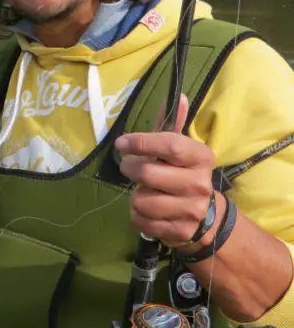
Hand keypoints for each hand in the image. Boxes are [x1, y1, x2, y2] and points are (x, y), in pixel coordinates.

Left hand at [114, 93, 217, 248]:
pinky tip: (149, 211)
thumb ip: (173, 124)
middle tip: (130, 169)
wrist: (206, 218)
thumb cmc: (184, 174)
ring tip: (146, 192)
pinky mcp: (179, 232)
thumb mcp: (181, 149)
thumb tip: (176, 95)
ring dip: (135, 196)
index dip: (141, 142)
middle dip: (130, 170)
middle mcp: (199, 183)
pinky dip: (138, 216)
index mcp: (200, 157)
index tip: (122, 143)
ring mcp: (191, 210)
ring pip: (141, 200)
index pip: (169, 145)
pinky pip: (141, 221)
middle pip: (147, 173)